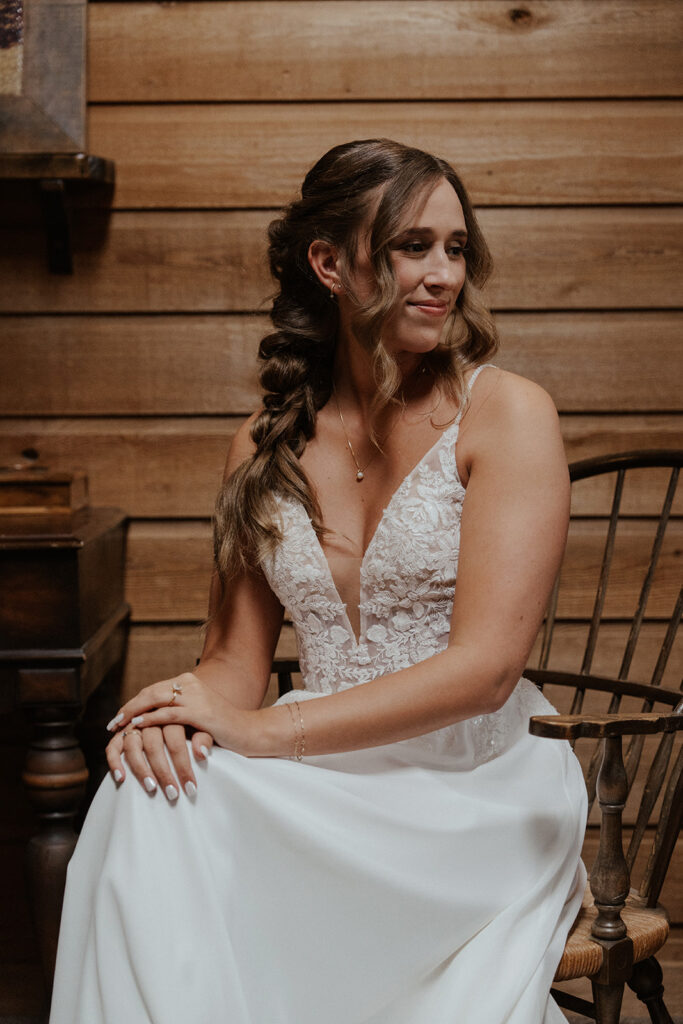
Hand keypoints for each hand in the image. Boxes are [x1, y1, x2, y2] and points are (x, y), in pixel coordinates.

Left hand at [106, 671, 262, 759]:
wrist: (249, 732)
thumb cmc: (224, 728)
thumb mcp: (197, 716)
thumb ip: (178, 713)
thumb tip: (152, 718)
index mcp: (190, 682)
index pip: (154, 689)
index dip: (134, 702)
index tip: (120, 716)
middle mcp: (191, 684)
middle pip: (151, 692)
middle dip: (129, 707)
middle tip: (113, 722)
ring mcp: (196, 696)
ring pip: (156, 699)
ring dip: (134, 713)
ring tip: (119, 725)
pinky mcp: (200, 712)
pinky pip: (168, 714)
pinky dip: (149, 719)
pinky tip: (136, 726)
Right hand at [106, 722, 213, 800]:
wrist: (180, 704)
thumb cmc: (196, 720)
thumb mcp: (206, 725)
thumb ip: (204, 737)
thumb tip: (201, 754)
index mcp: (173, 712)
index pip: (176, 741)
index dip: (183, 766)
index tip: (191, 788)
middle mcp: (151, 716)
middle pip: (154, 745)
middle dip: (163, 772)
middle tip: (173, 794)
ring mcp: (134, 723)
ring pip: (132, 745)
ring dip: (141, 769)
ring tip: (151, 788)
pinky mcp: (122, 731)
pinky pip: (113, 746)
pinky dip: (114, 761)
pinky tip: (121, 778)